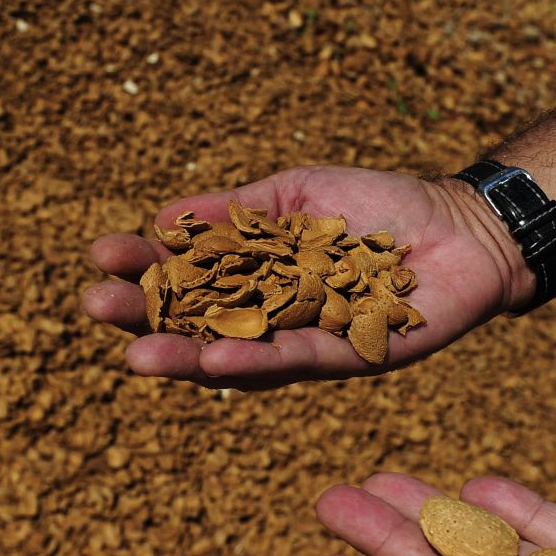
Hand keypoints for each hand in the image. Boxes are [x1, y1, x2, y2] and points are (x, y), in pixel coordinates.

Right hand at [83, 166, 531, 388]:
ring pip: (235, 353)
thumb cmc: (373, 205)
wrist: (459, 226)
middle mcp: (268, 315)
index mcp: (250, 276)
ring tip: (137, 355)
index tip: (101, 254)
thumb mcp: (294, 194)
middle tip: (96, 305)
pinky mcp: (345, 358)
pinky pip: (295, 361)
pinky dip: (255, 361)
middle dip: (146, 316)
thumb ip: (235, 212)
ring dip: (185, 356)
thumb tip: (163, 217)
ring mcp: (303, 340)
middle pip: (196, 321)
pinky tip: (214, 361)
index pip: (184, 276)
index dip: (143, 267)